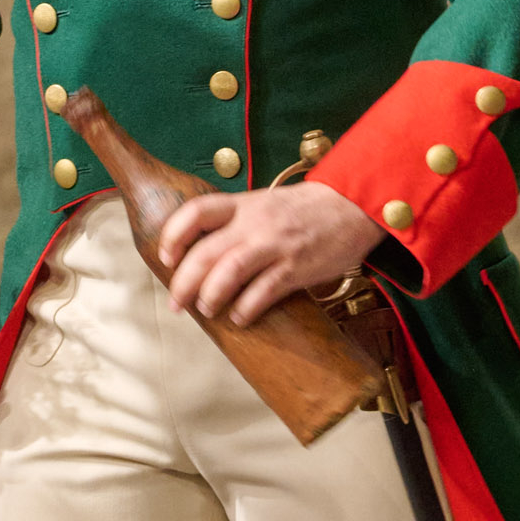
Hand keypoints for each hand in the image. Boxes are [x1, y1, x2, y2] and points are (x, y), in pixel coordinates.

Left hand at [158, 182, 383, 327]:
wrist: (354, 204)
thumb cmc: (307, 208)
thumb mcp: (265, 203)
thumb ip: (237, 222)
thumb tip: (204, 255)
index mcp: (243, 204)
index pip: (195, 212)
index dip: (173, 235)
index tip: (165, 256)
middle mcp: (254, 223)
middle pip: (205, 251)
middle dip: (183, 281)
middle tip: (175, 303)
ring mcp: (276, 245)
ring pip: (229, 272)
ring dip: (210, 296)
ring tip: (206, 310)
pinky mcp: (297, 267)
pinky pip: (263, 292)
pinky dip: (246, 309)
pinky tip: (240, 318)